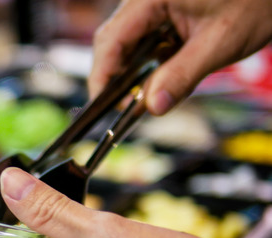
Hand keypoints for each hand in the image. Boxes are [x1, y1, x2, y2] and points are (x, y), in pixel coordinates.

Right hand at [88, 0, 271, 114]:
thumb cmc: (258, 2)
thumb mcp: (219, 43)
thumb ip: (182, 76)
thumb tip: (152, 108)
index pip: (111, 39)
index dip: (102, 75)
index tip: (103, 105)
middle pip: (113, 40)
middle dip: (115, 75)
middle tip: (123, 107)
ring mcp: (154, 3)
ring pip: (128, 41)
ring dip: (133, 70)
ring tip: (143, 95)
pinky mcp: (165, 10)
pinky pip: (145, 38)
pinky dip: (149, 61)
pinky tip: (160, 76)